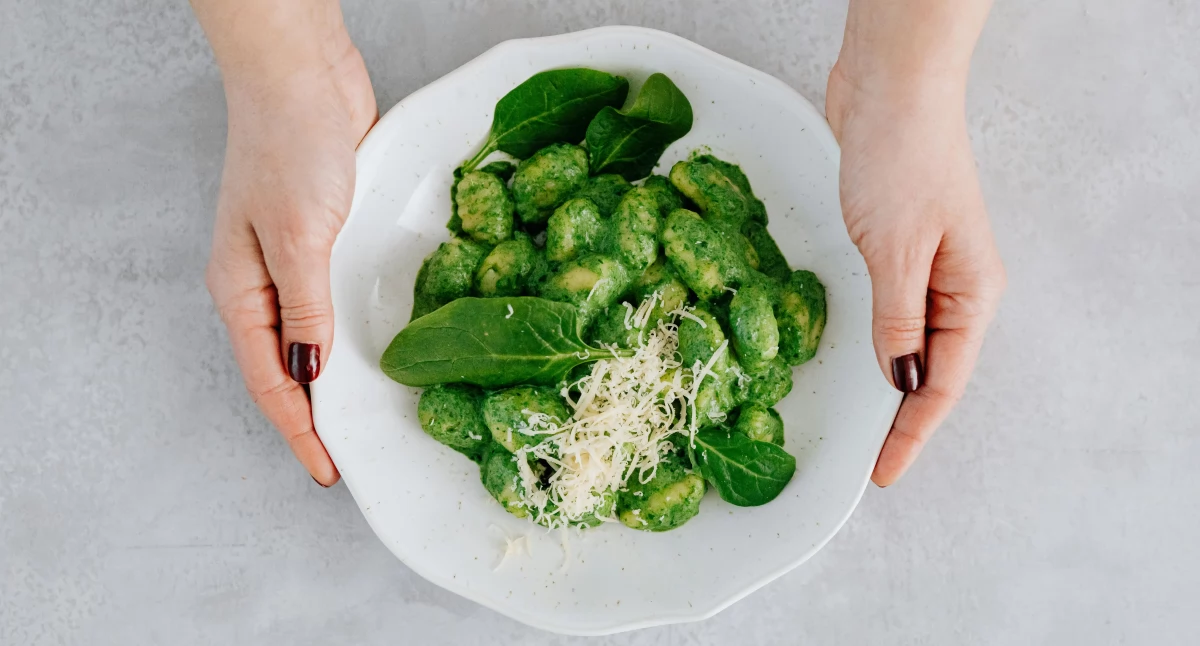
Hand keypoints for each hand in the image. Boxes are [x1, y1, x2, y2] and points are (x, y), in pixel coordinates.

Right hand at [204, 40, 376, 485]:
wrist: (304, 76)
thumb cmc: (289, 145)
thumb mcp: (297, 235)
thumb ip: (304, 308)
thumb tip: (310, 374)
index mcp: (241, 289)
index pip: (269, 381)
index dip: (299, 431)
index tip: (329, 471)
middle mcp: (265, 284)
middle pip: (288, 368)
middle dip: (316, 418)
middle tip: (352, 457)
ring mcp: (297, 262)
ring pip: (314, 339)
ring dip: (338, 380)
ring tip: (369, 419)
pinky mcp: (328, 240)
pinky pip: (338, 302)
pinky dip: (353, 334)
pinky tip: (378, 350)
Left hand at [826, 62, 1005, 486]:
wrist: (889, 89)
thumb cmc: (903, 159)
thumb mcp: (896, 251)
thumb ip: (896, 320)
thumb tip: (899, 379)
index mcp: (972, 293)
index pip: (942, 383)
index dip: (912, 433)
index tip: (883, 472)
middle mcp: (957, 286)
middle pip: (933, 370)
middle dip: (903, 418)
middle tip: (868, 461)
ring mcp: (929, 266)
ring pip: (911, 342)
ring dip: (889, 382)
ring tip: (862, 426)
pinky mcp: (899, 246)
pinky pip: (891, 309)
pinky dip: (876, 339)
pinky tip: (859, 358)